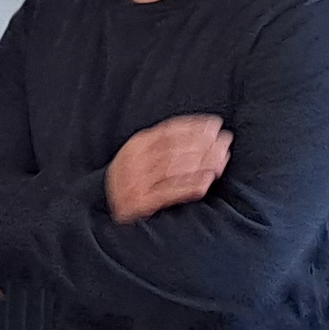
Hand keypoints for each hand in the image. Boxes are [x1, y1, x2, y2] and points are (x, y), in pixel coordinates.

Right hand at [107, 114, 233, 223]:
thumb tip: (202, 133)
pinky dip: (189, 187)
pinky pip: (168, 192)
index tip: (215, 124)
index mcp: (137, 145)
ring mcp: (136, 182)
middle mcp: (135, 161)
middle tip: (225, 141)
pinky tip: (206, 182)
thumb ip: (164, 144)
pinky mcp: (139, 202)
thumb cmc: (131, 178)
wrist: (103, 205)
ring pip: (173, 169)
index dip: (194, 126)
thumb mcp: (141, 154)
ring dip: (200, 164)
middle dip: (203, 144)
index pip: (169, 131)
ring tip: (221, 160)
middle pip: (174, 149)